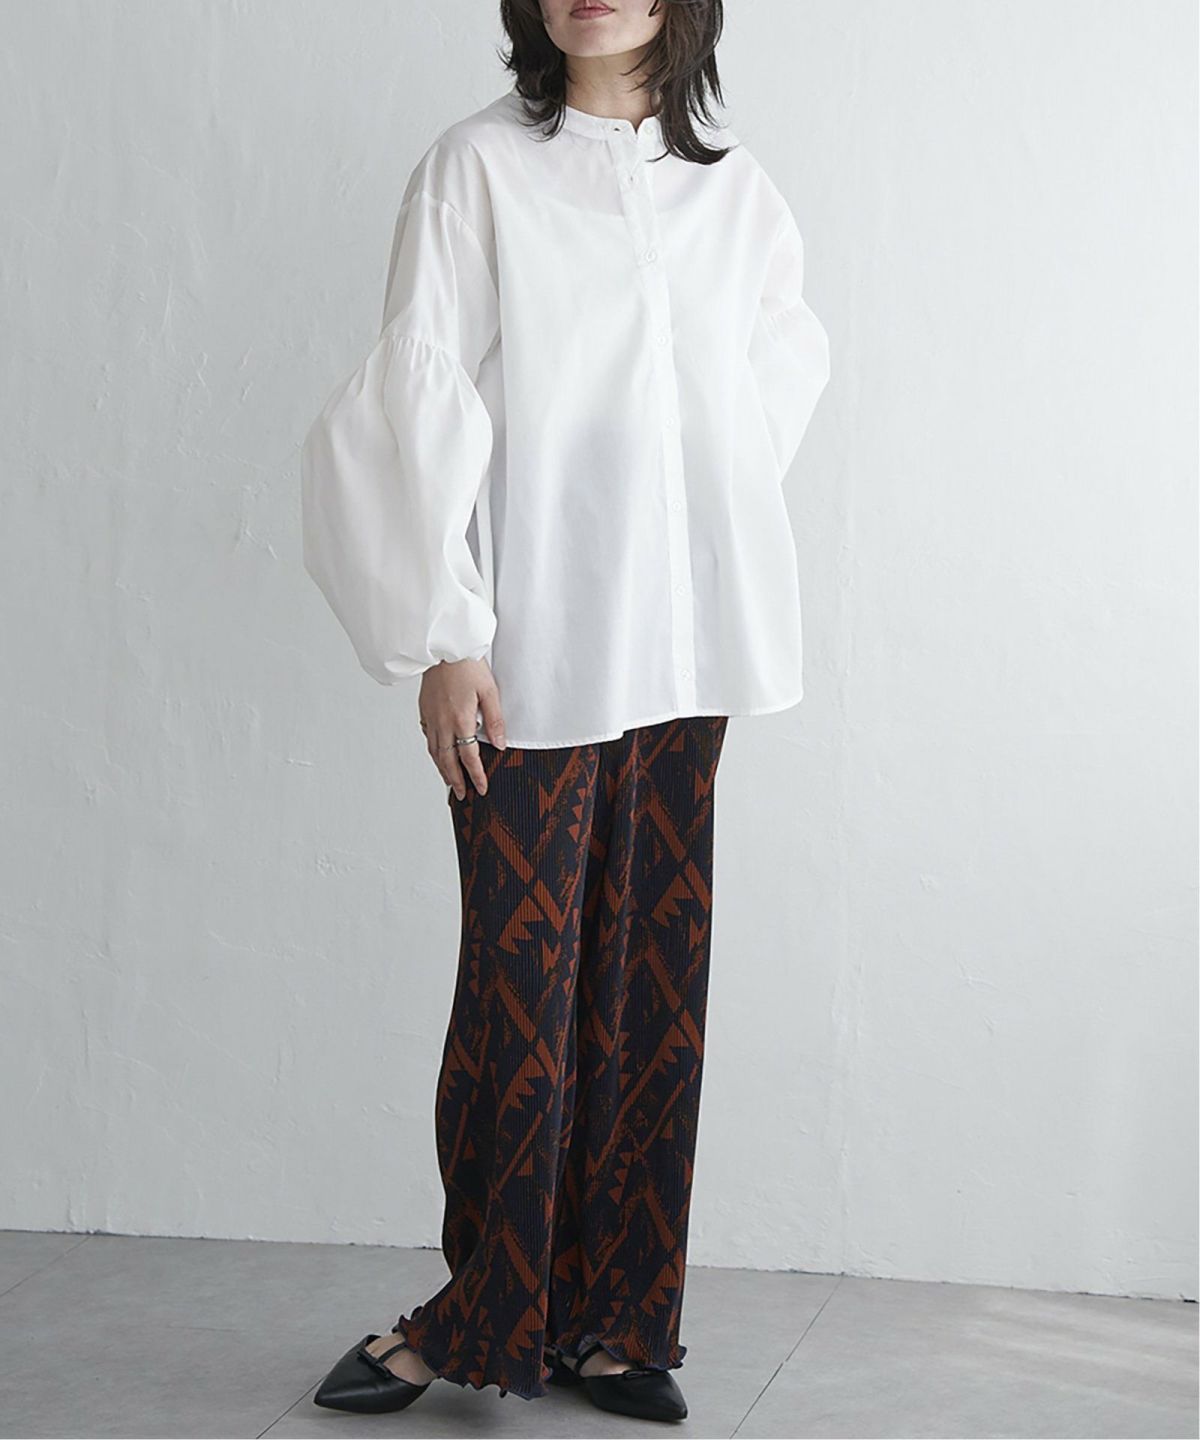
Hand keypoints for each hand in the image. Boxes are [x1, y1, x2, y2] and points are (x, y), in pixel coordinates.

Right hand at [419, 658, 505, 798]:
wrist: (442, 646)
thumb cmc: (467, 664)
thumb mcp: (489, 691)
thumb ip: (495, 720)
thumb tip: (499, 745)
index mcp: (460, 720)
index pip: (468, 757)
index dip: (475, 775)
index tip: (481, 788)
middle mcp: (442, 722)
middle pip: (447, 760)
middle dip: (455, 780)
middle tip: (460, 795)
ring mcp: (431, 717)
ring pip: (434, 751)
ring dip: (441, 769)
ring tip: (448, 781)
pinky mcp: (424, 709)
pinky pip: (427, 737)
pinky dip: (433, 751)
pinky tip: (437, 754)